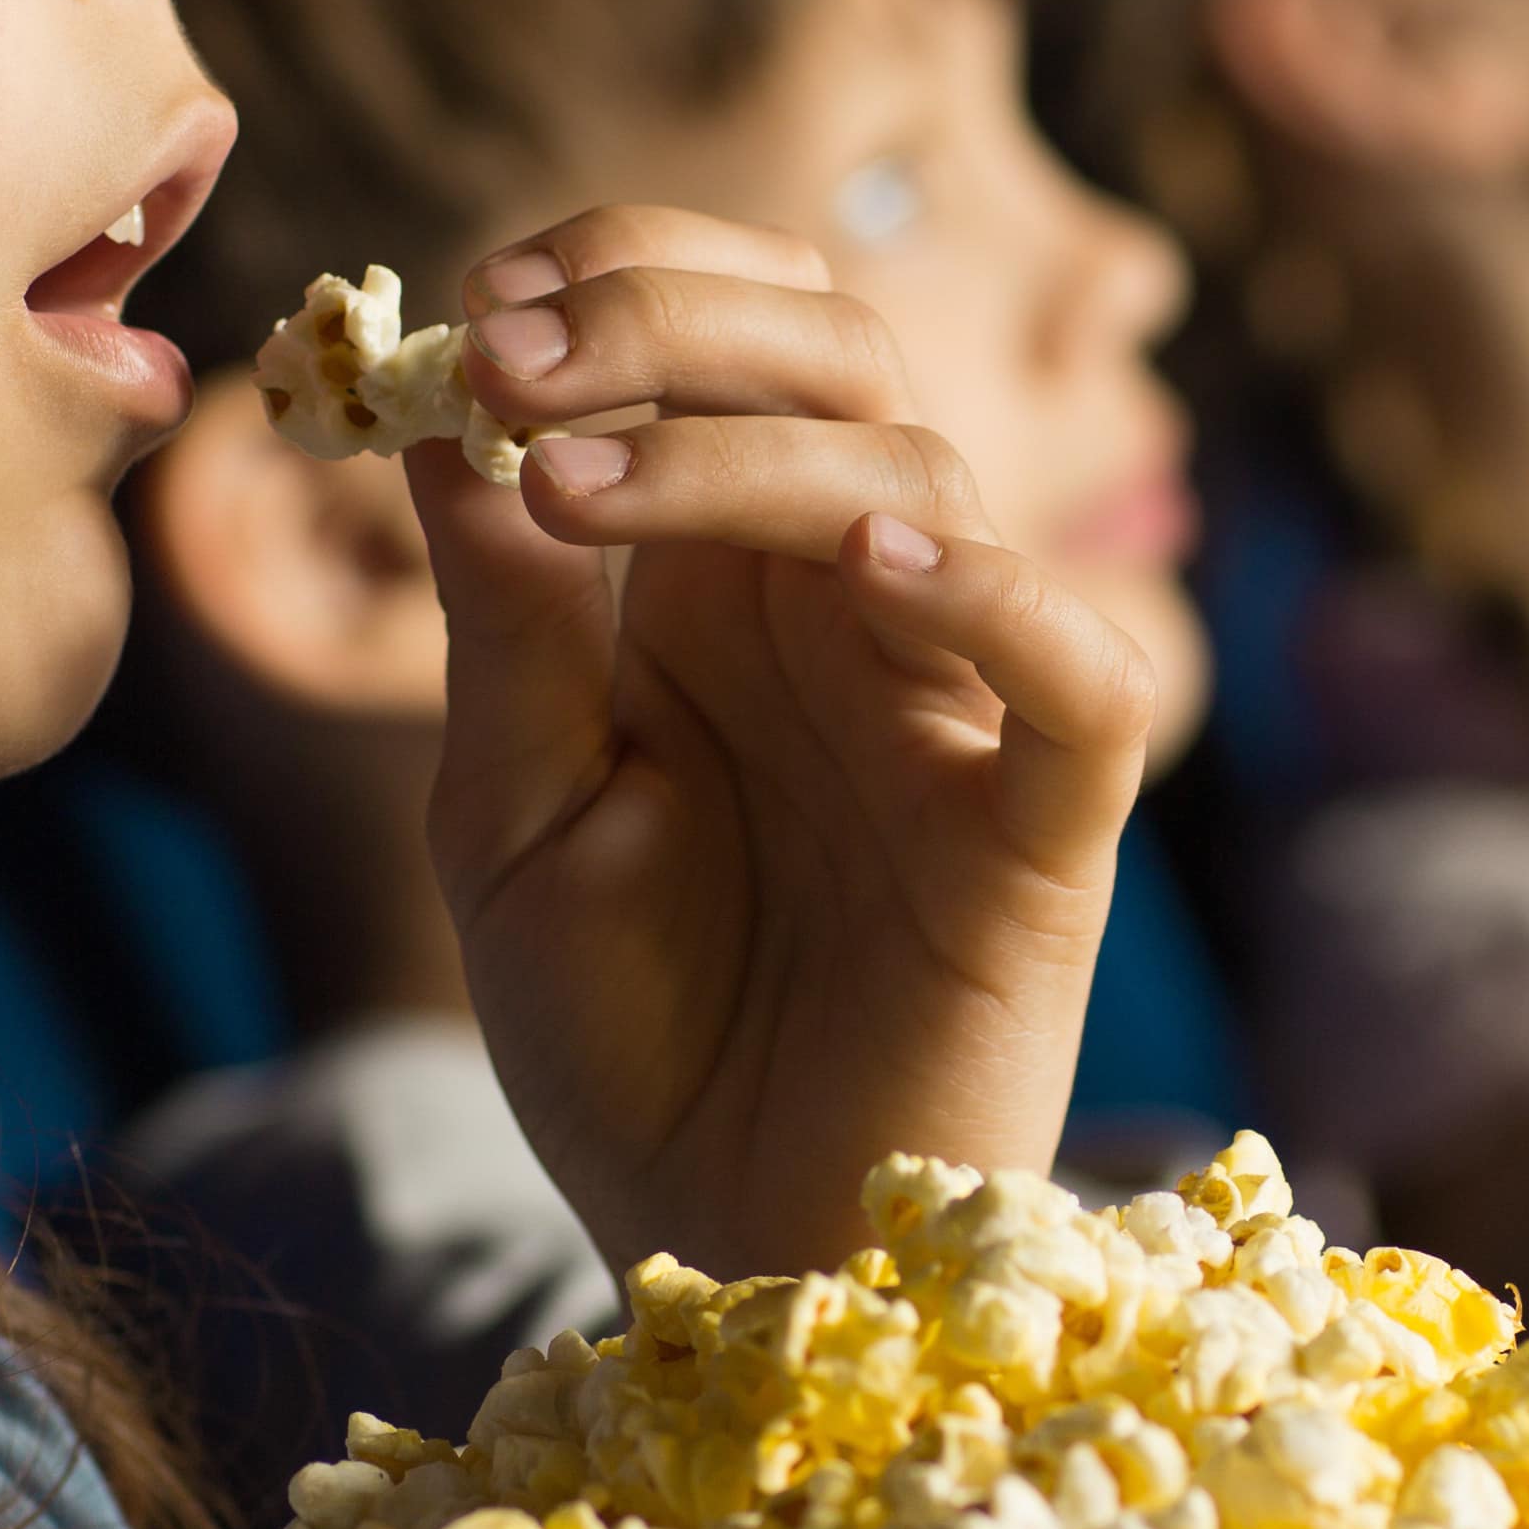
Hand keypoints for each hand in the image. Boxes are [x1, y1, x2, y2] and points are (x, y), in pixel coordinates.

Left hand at [411, 204, 1154, 1284]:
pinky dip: (996, 599)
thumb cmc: (616, 1035)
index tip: (471, 302)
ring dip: (743, 453)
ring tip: (578, 483)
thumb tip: (445, 418)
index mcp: (719, 587)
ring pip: (923, 483)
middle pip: (838, 356)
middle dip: (666, 320)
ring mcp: (959, 712)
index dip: (619, 277)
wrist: (708, 1252)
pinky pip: (1084, 683)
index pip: (727, 336)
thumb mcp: (510, 812)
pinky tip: (868, 570)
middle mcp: (850, 614)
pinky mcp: (1043, 844)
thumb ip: (501, 623)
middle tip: (507, 350)